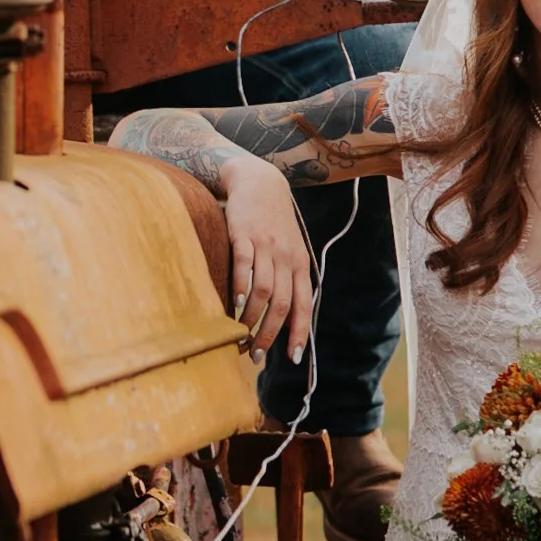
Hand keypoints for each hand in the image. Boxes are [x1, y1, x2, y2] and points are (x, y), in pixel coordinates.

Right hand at [217, 153, 312, 359]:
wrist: (259, 183)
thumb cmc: (273, 224)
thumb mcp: (289, 251)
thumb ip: (288, 280)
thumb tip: (283, 317)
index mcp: (299, 265)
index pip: (303, 305)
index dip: (298, 333)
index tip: (291, 358)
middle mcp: (286, 258)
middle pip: (282, 305)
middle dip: (269, 335)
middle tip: (255, 354)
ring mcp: (265, 247)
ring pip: (263, 291)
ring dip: (252, 319)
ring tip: (240, 337)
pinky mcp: (244, 235)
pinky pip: (245, 267)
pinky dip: (241, 289)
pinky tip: (236, 306)